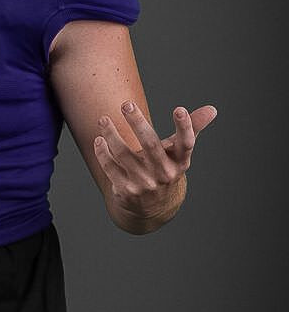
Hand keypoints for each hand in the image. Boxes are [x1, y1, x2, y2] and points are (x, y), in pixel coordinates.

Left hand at [93, 101, 216, 229]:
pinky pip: (111, 168)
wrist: (151, 208)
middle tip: (126, 104)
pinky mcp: (126, 190)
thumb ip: (192, 128)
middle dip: (137, 123)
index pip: (186, 144)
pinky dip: (102, 153)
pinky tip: (99, 140)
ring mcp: (144, 183)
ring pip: (124, 155)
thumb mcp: (179, 153)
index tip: (179, 109)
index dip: (185, 127)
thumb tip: (212, 109)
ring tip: (103, 119)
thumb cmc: (165, 168)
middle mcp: (164, 173)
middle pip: (151, 145)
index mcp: (180, 162)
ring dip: (111, 135)